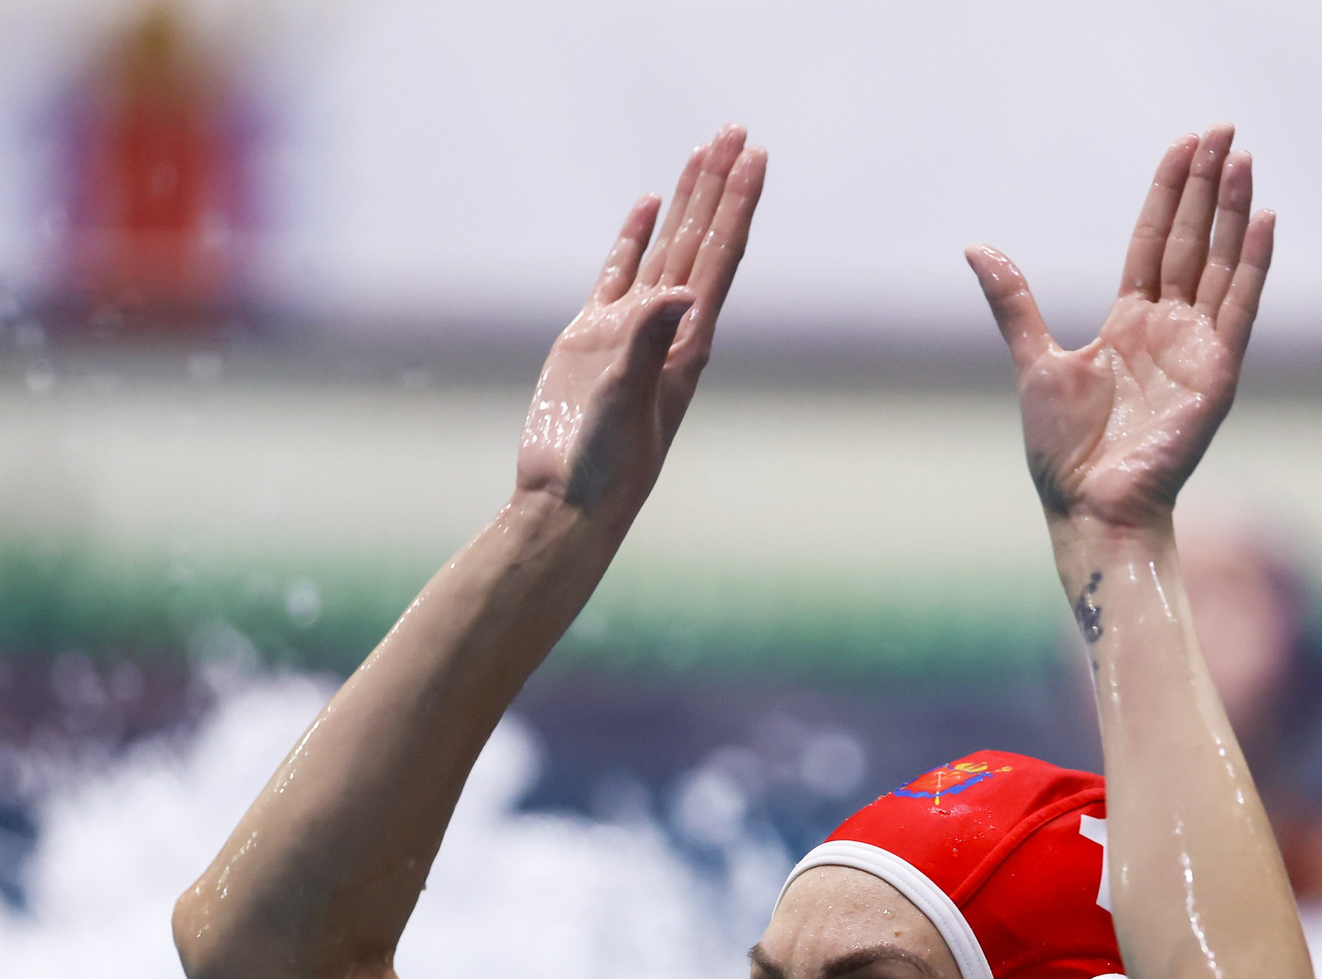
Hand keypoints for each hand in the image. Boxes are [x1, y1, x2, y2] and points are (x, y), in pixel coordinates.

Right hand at [515, 125, 767, 526]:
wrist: (568, 504)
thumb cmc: (604, 468)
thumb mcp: (627, 403)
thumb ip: (647, 345)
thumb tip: (679, 295)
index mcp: (686, 343)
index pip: (719, 257)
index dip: (736, 203)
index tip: (754, 155)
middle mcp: (666, 330)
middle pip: (701, 241)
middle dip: (718, 186)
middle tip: (736, 131)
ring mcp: (629, 332)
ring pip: (666, 249)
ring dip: (686, 201)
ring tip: (702, 152)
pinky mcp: (592, 340)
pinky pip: (619, 273)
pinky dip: (635, 235)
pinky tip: (646, 205)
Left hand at [967, 128, 1272, 536]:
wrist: (1089, 506)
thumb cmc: (1063, 451)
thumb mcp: (1033, 360)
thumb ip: (1014, 301)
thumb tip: (977, 247)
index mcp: (1129, 322)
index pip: (1154, 240)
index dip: (1169, 193)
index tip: (1184, 145)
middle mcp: (1168, 328)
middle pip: (1191, 240)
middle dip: (1206, 185)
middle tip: (1222, 129)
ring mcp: (1197, 348)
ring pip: (1219, 263)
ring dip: (1232, 211)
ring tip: (1243, 158)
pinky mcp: (1217, 374)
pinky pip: (1239, 309)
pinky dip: (1252, 266)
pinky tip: (1264, 221)